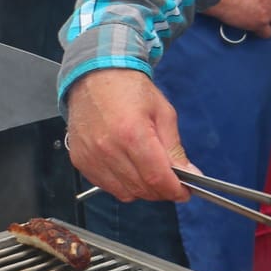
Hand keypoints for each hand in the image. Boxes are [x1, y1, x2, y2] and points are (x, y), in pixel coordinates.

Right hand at [64, 69, 192, 202]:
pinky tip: (131, 170)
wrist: (95, 78)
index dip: (174, 190)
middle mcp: (108, 149)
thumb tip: (190, 174)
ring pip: (124, 193)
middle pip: (141, 188)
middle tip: (172, 182)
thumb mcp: (163, 113)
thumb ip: (175, 148)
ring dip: (143, 190)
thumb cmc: (130, 91)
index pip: (157, 177)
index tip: (185, 192)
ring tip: (151, 173)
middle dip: (162, 191)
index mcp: (132, 133)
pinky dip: (123, 185)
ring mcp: (91, 158)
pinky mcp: (80, 162)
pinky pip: (107, 186)